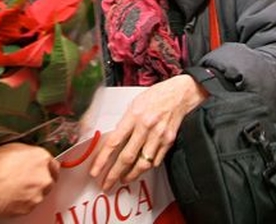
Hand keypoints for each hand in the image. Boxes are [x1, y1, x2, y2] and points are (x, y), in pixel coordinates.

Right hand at [0, 143, 59, 215]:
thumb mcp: (4, 147)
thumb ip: (20, 153)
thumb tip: (18, 156)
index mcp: (39, 157)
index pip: (51, 161)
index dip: (41, 163)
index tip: (35, 164)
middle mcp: (42, 176)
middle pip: (49, 178)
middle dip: (38, 176)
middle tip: (22, 174)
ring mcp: (36, 195)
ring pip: (40, 192)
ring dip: (31, 189)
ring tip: (13, 185)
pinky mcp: (27, 209)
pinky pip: (30, 203)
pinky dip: (23, 200)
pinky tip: (10, 194)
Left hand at [89, 75, 207, 190]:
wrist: (180, 94)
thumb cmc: (155, 96)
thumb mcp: (134, 104)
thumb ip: (124, 122)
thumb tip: (113, 139)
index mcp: (133, 116)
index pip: (114, 142)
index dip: (103, 159)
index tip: (95, 170)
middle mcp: (146, 127)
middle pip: (127, 157)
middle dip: (114, 174)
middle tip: (106, 183)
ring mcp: (158, 136)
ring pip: (142, 164)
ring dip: (131, 175)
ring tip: (123, 179)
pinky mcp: (169, 141)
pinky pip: (156, 160)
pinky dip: (147, 167)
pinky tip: (140, 169)